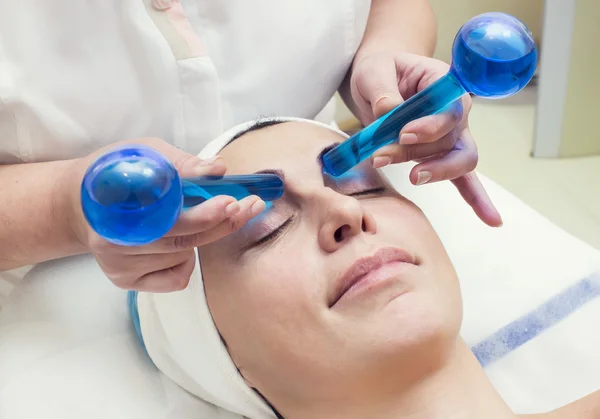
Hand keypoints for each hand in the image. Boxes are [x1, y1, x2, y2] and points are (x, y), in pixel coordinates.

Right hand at [64, 138, 264, 291]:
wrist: (78, 202)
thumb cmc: (118, 172)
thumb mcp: (145, 154)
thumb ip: (182, 163)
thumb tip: (218, 169)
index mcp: (117, 202)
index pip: (168, 214)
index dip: (204, 212)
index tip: (231, 202)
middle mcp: (114, 239)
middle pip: (182, 240)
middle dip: (220, 223)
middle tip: (247, 207)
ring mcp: (119, 264)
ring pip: (182, 257)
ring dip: (197, 238)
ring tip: (184, 217)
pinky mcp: (126, 281)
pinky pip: (175, 278)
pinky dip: (185, 262)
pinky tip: (174, 244)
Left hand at [349, 51, 501, 226]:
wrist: (379, 79)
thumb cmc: (379, 71)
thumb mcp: (372, 72)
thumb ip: (380, 90)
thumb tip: (388, 111)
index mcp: (443, 82)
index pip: (451, 106)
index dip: (431, 125)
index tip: (403, 134)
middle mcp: (455, 110)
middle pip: (451, 138)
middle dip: (419, 152)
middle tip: (382, 156)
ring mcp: (453, 135)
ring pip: (458, 160)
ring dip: (435, 172)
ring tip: (411, 177)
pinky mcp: (441, 154)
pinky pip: (465, 178)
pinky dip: (477, 198)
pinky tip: (491, 220)